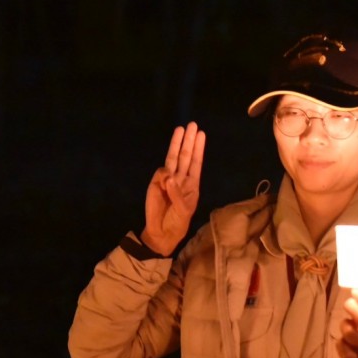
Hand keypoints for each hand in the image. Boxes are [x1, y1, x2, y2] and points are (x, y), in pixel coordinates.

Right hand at [141, 122, 205, 255]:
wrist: (161, 232)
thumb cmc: (177, 221)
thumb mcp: (183, 210)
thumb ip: (177, 193)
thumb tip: (169, 176)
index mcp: (192, 184)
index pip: (196, 162)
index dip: (198, 148)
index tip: (201, 134)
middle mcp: (181, 178)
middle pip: (185, 155)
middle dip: (188, 141)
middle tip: (192, 125)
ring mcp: (167, 179)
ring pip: (173, 158)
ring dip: (176, 144)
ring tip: (180, 129)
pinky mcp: (155, 183)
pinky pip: (161, 173)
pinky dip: (165, 174)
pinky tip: (167, 181)